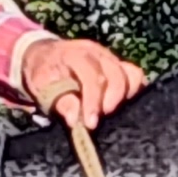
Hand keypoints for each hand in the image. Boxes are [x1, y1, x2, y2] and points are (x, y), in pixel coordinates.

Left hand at [20, 36, 148, 131]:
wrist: (45, 56)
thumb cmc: (44, 74)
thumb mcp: (42, 87)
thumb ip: (60, 102)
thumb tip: (76, 120)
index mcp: (76, 54)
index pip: (93, 77)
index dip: (94, 102)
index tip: (91, 124)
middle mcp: (98, 52)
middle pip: (116, 76)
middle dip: (111, 101)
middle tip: (101, 118)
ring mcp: (111, 57)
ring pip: (131, 74)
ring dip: (125, 96)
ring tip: (111, 111)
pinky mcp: (119, 64)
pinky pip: (135, 75)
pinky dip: (133, 90)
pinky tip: (122, 104)